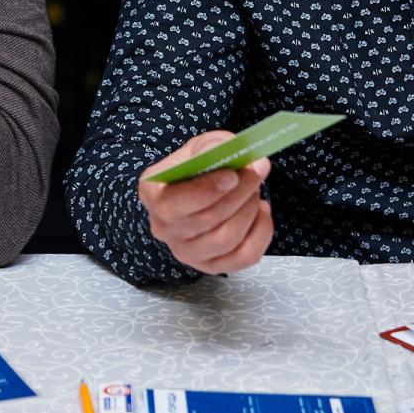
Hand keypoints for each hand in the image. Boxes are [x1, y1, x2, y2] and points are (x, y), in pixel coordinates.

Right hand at [137, 131, 274, 274]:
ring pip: (226, 240)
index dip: (206, 191)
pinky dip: (261, 233)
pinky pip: (243, 257)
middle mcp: (163, 228)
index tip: (232, 175)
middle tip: (256, 173)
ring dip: (249, 211)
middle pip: (205, 221)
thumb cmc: (197, 166)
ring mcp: (185, 252)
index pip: (174, 204)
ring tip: (255, 191)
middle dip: (238, 195)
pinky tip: (260, 211)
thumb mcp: (201, 147)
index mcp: (152, 195)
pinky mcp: (210, 265)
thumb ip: (215, 147)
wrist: (197, 188)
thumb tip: (242, 159)